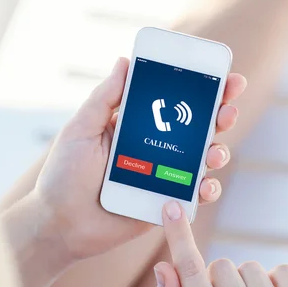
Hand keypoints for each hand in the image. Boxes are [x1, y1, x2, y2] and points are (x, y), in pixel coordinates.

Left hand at [33, 57, 246, 261]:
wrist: (59, 225)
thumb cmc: (64, 176)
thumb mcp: (81, 130)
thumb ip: (105, 98)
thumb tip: (124, 61)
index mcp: (137, 127)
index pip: (174, 102)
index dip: (201, 89)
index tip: (221, 74)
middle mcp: (155, 149)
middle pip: (197, 128)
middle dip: (220, 115)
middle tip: (228, 109)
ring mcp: (163, 176)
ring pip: (202, 160)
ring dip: (218, 151)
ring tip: (213, 152)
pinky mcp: (165, 204)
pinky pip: (194, 196)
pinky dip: (207, 190)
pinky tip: (204, 186)